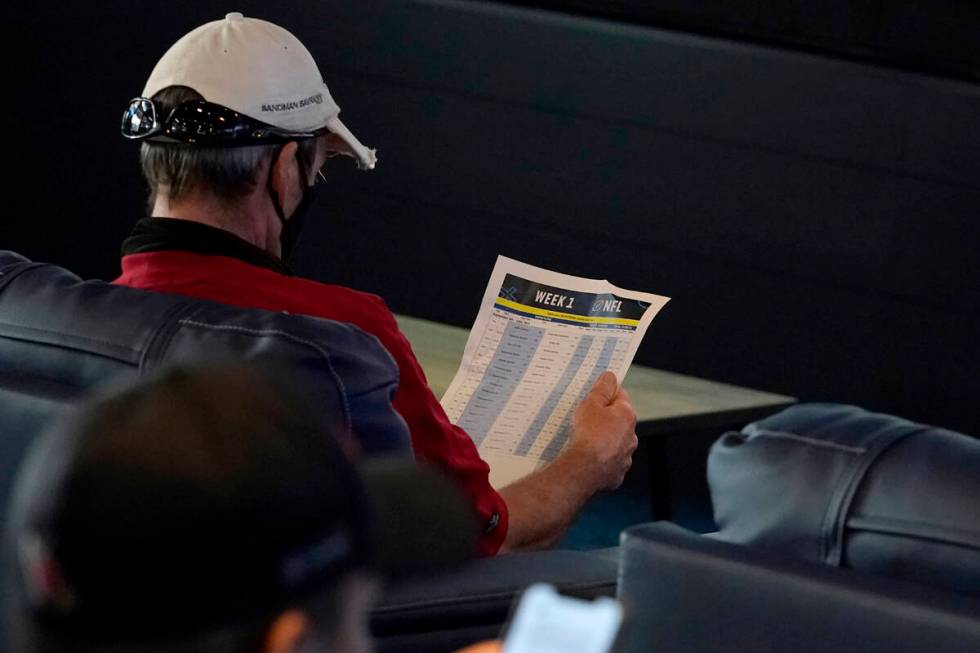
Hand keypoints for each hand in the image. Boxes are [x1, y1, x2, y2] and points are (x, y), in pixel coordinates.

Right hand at [566, 371, 637, 490]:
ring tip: (585, 441)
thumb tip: (610, 376)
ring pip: (616, 443)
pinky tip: (588, 458)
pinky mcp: (618, 473)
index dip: (607, 394)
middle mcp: (631, 436)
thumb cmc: (588, 434)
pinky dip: (602, 459)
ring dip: (605, 440)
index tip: (596, 396)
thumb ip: (602, 388)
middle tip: (586, 419)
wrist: (583, 469)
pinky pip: (610, 462)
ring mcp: (626, 456)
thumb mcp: (591, 404)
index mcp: (627, 416)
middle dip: (605, 419)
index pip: (621, 397)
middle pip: (619, 421)